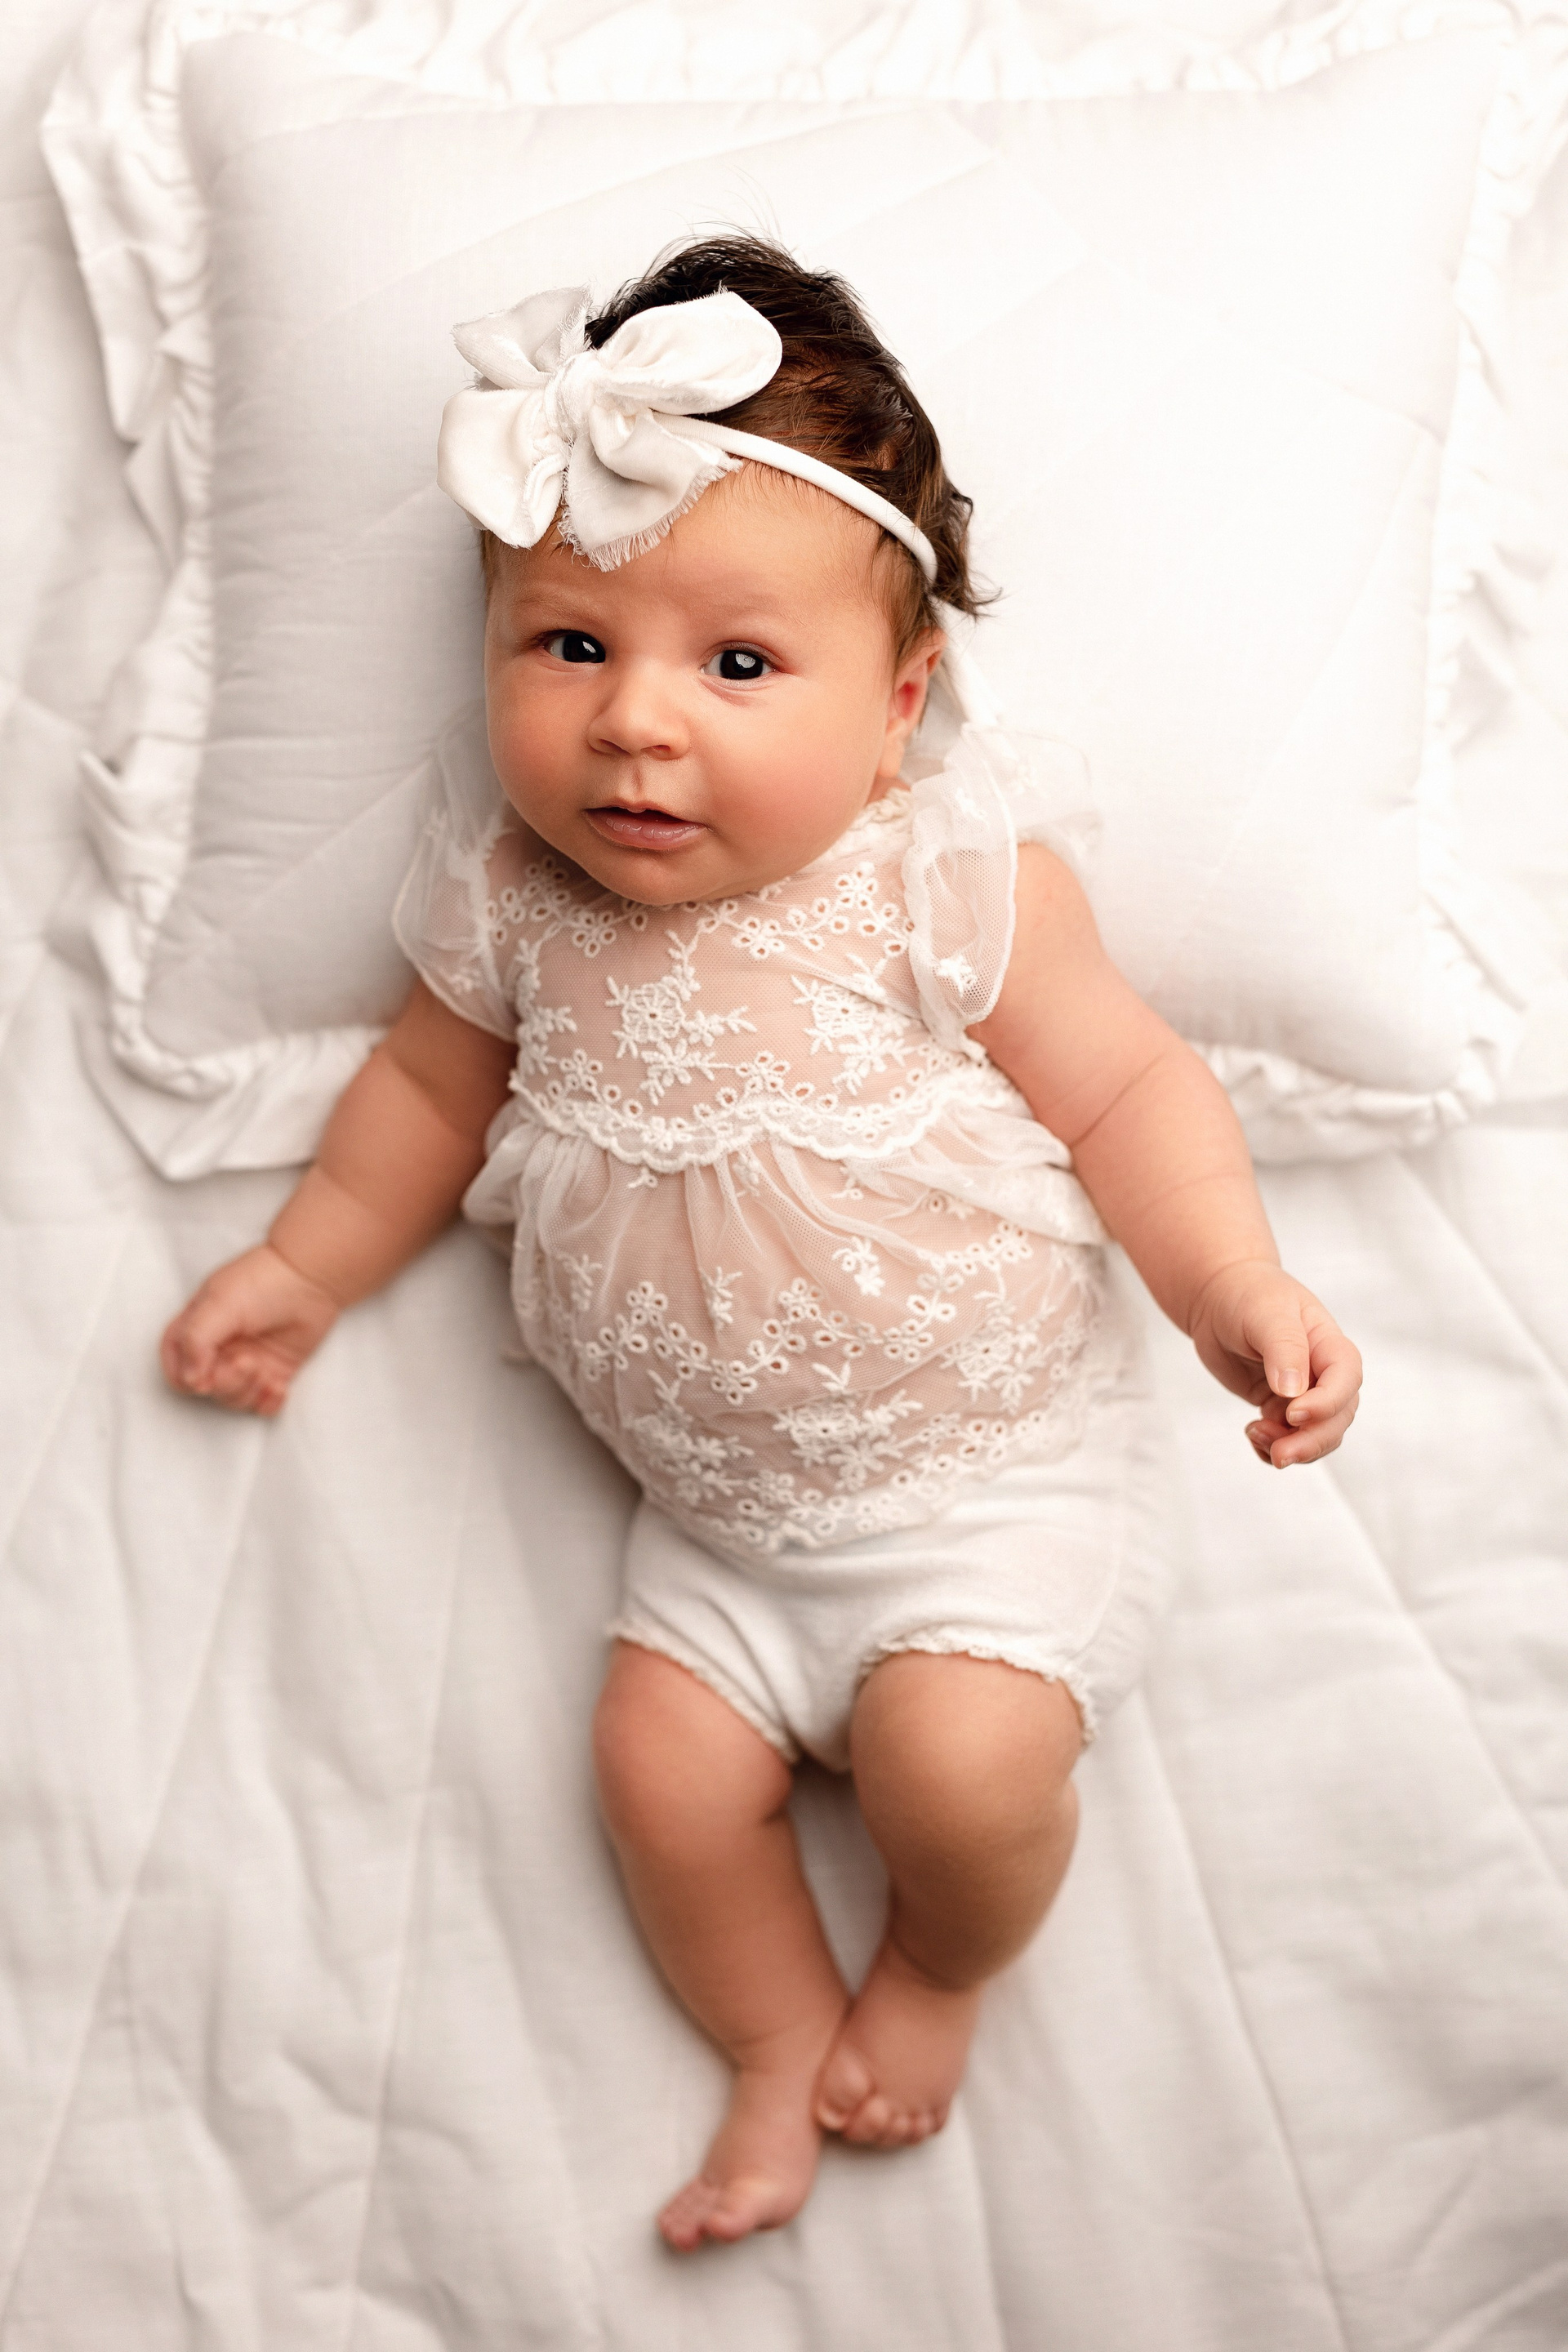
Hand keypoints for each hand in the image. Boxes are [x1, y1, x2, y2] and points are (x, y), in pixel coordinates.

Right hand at [160, 1244, 340, 1416]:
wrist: (310, 1278)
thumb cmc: (262, 1282)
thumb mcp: (219, 1304)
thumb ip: (196, 1340)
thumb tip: (191, 1380)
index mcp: (196, 1329)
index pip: (176, 1367)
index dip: (186, 1378)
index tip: (206, 1377)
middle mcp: (219, 1349)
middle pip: (206, 1388)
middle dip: (225, 1384)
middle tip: (247, 1364)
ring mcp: (246, 1362)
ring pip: (233, 1399)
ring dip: (247, 1393)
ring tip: (264, 1371)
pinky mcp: (274, 1372)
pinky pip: (262, 1404)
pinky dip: (268, 1404)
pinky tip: (278, 1387)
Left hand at [1188, 1259, 1361, 1468]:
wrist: (1219, 1296)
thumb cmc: (1248, 1294)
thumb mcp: (1266, 1312)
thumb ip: (1283, 1348)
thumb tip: (1293, 1391)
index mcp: (1329, 1344)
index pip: (1346, 1379)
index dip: (1327, 1403)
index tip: (1293, 1413)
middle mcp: (1323, 1373)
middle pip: (1337, 1418)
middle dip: (1311, 1441)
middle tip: (1280, 1455)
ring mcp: (1303, 1393)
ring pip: (1315, 1435)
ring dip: (1291, 1447)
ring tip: (1254, 1433)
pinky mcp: (1278, 1406)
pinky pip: (1286, 1439)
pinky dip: (1271, 1448)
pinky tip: (1252, 1434)